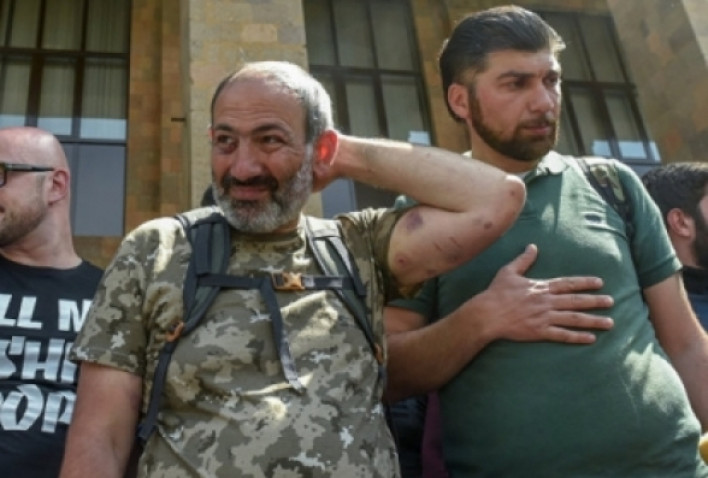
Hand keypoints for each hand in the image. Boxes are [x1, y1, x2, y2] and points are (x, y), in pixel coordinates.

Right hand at [464, 244, 613, 343]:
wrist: (487, 314)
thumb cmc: (496, 293)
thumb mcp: (509, 272)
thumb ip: (523, 260)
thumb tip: (533, 246)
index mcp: (541, 287)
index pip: (568, 284)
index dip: (585, 283)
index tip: (600, 283)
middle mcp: (547, 301)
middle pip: (576, 301)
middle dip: (596, 301)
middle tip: (611, 302)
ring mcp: (544, 317)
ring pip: (574, 319)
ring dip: (593, 321)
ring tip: (609, 323)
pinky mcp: (540, 332)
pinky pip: (563, 335)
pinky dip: (577, 337)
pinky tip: (591, 338)